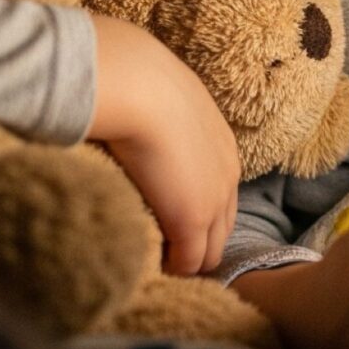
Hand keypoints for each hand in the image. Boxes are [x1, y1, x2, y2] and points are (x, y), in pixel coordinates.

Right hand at [88, 14, 242, 274]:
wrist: (135, 84)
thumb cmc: (131, 77)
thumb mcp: (153, 93)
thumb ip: (150, 110)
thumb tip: (121, 108)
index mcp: (221, 143)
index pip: (219, 195)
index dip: (192, 213)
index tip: (162, 223)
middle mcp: (227, 174)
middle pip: (221, 229)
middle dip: (192, 244)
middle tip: (157, 255)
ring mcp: (214, 200)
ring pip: (208, 251)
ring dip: (182, 259)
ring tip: (149, 265)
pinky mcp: (192, 221)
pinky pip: (187, 264)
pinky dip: (170, 270)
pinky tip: (144, 267)